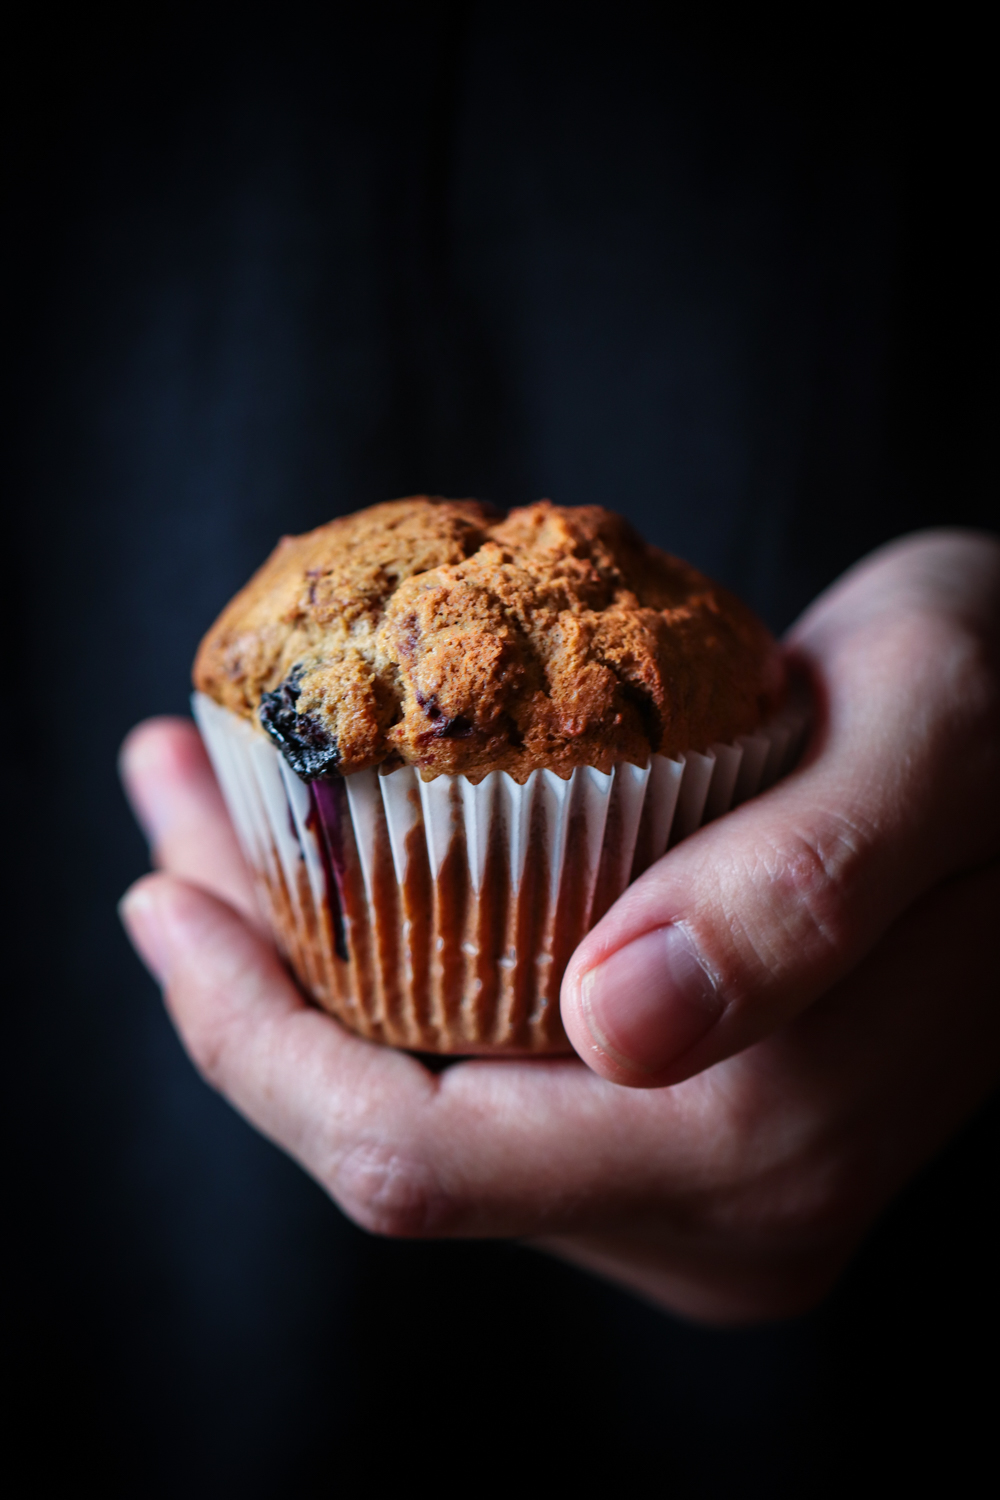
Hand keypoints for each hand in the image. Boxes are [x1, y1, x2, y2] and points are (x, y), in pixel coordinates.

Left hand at [119, 530, 999, 1323]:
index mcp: (777, 1140)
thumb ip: (805, 887)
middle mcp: (736, 1212)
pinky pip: (487, 1084)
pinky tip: (341, 865)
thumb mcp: (930, 733)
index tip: (169, 879)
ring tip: (222, 809)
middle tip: (173, 795)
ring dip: (307, 971)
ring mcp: (711, 1192)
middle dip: (250, 986)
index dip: (258, 1038)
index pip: (425, 1157)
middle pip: (394, 1143)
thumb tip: (622, 1029)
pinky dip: (391, 976)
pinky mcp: (694, 1134)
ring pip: (431, 1117)